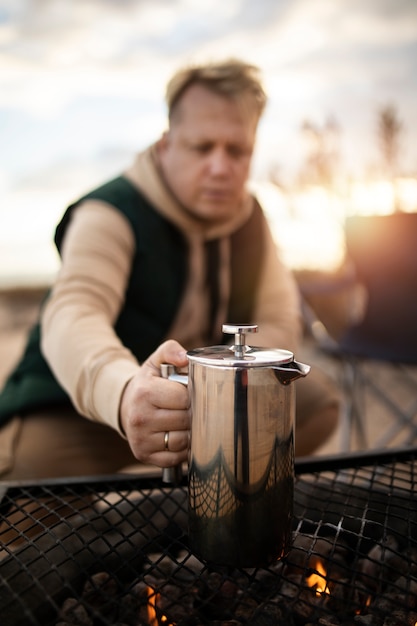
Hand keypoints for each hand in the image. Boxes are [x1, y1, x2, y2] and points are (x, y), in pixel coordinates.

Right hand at [120, 340, 189, 467]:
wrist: (125, 405)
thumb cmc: (147, 384)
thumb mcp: (155, 362)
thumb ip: (171, 351)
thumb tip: (184, 357)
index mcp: (145, 392)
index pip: (184, 398)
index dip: (192, 395)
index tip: (189, 393)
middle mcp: (140, 418)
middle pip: (185, 420)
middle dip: (192, 413)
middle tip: (189, 407)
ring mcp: (141, 439)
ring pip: (182, 441)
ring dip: (189, 432)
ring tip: (183, 421)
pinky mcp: (144, 455)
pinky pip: (175, 457)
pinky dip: (182, 450)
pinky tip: (177, 436)